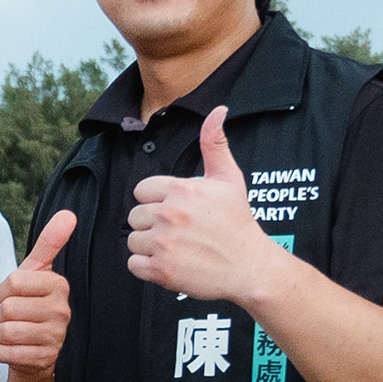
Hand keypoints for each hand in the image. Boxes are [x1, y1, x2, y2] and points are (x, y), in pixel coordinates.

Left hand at [0, 209, 75, 373]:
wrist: (34, 349)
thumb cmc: (31, 305)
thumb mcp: (37, 272)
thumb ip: (49, 242)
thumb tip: (68, 214)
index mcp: (58, 285)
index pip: (13, 283)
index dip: (3, 291)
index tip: (13, 296)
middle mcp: (61, 310)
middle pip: (8, 308)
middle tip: (10, 317)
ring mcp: (55, 336)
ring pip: (6, 331)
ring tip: (6, 332)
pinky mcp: (44, 358)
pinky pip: (6, 353)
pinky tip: (4, 347)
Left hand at [124, 108, 291, 306]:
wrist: (249, 267)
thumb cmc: (238, 222)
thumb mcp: (229, 179)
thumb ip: (214, 144)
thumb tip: (218, 110)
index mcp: (181, 190)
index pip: (142, 191)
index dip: (156, 201)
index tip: (175, 210)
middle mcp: (169, 215)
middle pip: (134, 216)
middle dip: (151, 224)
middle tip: (177, 232)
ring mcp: (164, 244)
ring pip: (133, 241)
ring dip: (148, 246)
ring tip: (174, 248)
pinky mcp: (162, 270)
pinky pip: (133, 265)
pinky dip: (146, 267)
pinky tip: (168, 263)